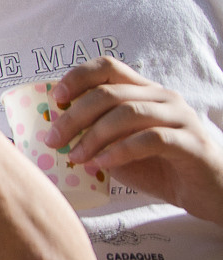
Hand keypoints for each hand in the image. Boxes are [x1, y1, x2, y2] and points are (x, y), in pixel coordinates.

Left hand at [51, 58, 222, 222]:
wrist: (211, 192)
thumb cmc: (161, 168)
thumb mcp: (120, 148)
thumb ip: (95, 135)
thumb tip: (53, 133)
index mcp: (144, 92)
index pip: (109, 67)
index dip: (78, 77)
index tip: (56, 99)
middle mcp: (163, 98)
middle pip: (110, 92)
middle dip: (74, 116)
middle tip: (53, 140)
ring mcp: (180, 117)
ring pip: (128, 113)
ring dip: (93, 135)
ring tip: (75, 157)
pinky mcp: (191, 143)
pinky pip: (150, 138)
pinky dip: (120, 151)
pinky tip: (102, 164)